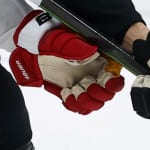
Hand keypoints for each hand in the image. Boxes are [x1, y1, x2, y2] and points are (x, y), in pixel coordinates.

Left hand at [7, 12, 125, 114]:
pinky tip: (65, 94)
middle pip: (106, 96)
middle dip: (96, 94)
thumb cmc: (53, 43)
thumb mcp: (66, 42)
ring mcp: (83, 86)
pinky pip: (78, 107)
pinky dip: (72, 103)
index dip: (113, 84)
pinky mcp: (72, 93)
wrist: (34, 51)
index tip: (104, 82)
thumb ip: (80, 48)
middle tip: (84, 86)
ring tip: (73, 91)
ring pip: (93, 104)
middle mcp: (94, 76)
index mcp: (99, 63)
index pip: (115, 79)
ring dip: (85, 101)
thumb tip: (93, 52)